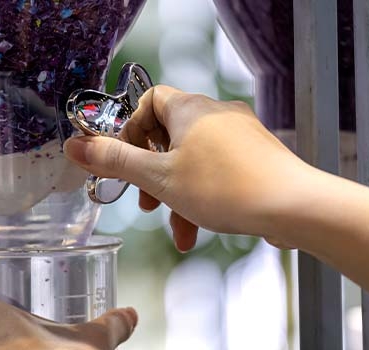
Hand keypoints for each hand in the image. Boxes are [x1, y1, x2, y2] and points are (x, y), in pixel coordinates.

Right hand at [64, 85, 317, 250]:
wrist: (293, 207)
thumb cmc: (227, 187)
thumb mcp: (158, 178)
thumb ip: (115, 161)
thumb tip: (75, 146)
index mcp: (190, 110)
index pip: (149, 101)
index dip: (131, 130)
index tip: (125, 162)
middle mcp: (216, 115)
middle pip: (168, 137)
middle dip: (153, 175)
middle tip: (146, 202)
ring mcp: (240, 136)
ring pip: (192, 161)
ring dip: (176, 195)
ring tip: (178, 229)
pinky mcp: (256, 158)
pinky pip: (217, 172)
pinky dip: (202, 197)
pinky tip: (200, 228)